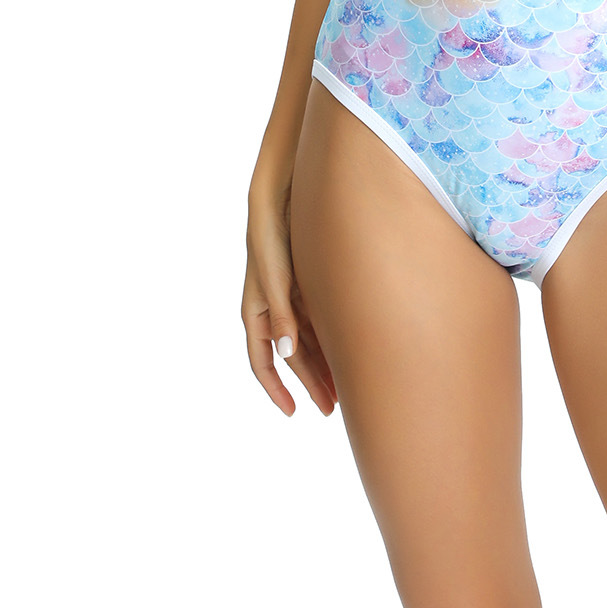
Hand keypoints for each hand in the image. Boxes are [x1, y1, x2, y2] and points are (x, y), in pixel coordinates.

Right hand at [242, 184, 337, 418]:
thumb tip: (287, 354)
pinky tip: (350, 351)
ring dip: (323, 364)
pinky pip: (318, 321)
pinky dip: (331, 339)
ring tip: (347, 388)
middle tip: (332, 409)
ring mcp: (290, 297)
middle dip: (309, 384)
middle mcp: (272, 308)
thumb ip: (281, 313)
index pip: (261, 361)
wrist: (283, 195)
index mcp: (255, 310)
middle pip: (291, 356)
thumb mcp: (275, 274)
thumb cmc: (272, 234)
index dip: (275, 389)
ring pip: (307, 341)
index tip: (293, 412)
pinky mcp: (307, 283)